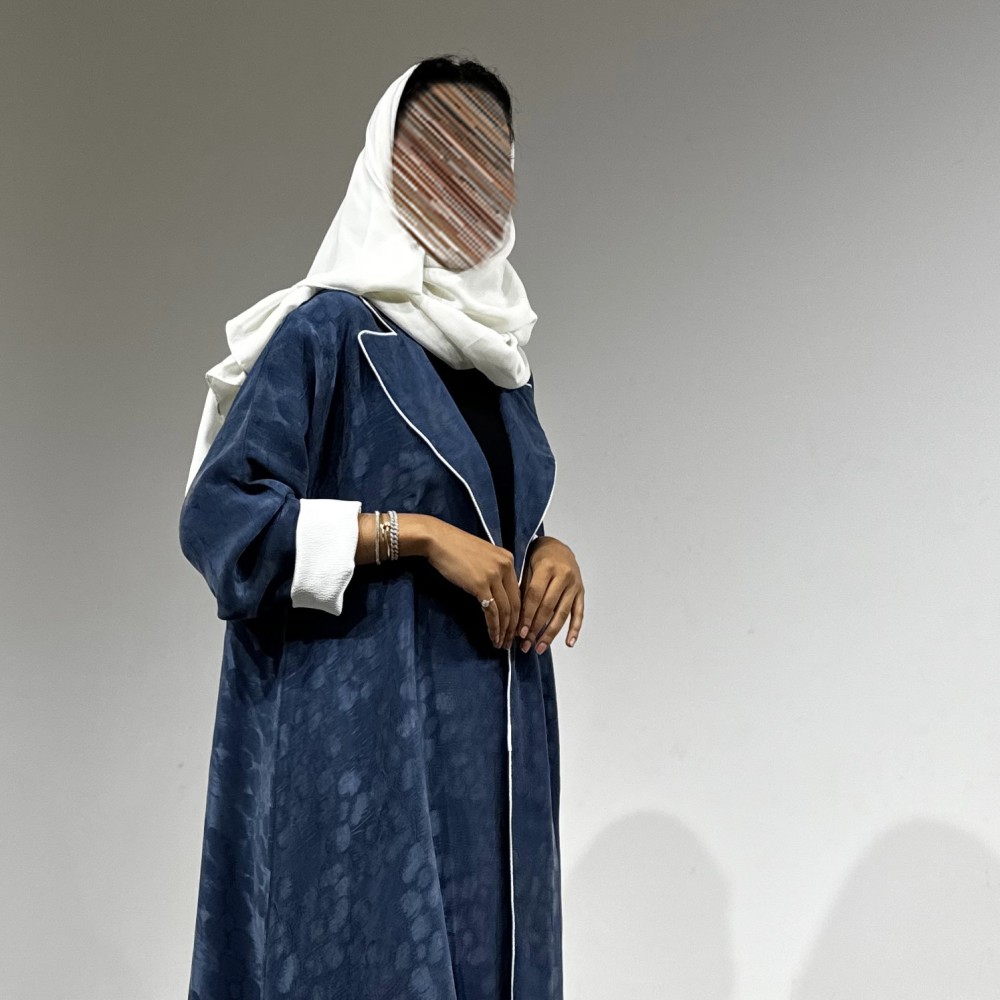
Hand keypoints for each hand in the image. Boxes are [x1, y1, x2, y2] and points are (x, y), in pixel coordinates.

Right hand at [424, 519, 521, 648]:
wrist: (438, 540)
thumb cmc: (456, 548)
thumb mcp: (483, 557)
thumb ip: (494, 572)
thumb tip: (497, 594)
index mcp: (508, 559)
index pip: (519, 592)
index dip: (519, 613)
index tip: (515, 628)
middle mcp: (506, 567)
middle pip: (516, 603)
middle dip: (514, 626)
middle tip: (510, 642)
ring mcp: (494, 576)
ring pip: (506, 610)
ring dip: (504, 631)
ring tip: (501, 644)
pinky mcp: (481, 585)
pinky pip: (492, 612)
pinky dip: (494, 628)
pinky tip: (493, 637)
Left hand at [517, 536, 584, 653]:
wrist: (558, 547)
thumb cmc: (538, 559)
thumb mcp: (527, 568)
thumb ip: (524, 590)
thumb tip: (516, 619)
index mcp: (547, 567)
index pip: (535, 596)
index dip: (527, 615)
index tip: (519, 632)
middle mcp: (563, 576)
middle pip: (549, 607)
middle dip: (536, 628)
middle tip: (526, 644)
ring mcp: (575, 584)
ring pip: (563, 613)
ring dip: (551, 633)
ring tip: (540, 647)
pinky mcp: (581, 592)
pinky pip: (579, 613)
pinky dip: (575, 629)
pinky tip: (569, 642)